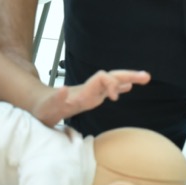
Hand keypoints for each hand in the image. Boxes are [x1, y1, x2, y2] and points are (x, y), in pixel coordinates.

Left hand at [29, 69, 149, 126]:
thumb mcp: (49, 107)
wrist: (38, 105)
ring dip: (127, 79)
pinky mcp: (90, 97)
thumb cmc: (43, 109)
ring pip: (112, 81)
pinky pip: (108, 90)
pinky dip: (119, 87)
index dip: (110, 84)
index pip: (101, 79)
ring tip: (145, 78)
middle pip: (111, 77)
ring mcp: (91, 92)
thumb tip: (63, 90)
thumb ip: (57, 100)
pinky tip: (127, 87)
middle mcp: (89, 89)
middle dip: (128, 75)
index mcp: (82, 91)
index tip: (115, 98)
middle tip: (147, 77)